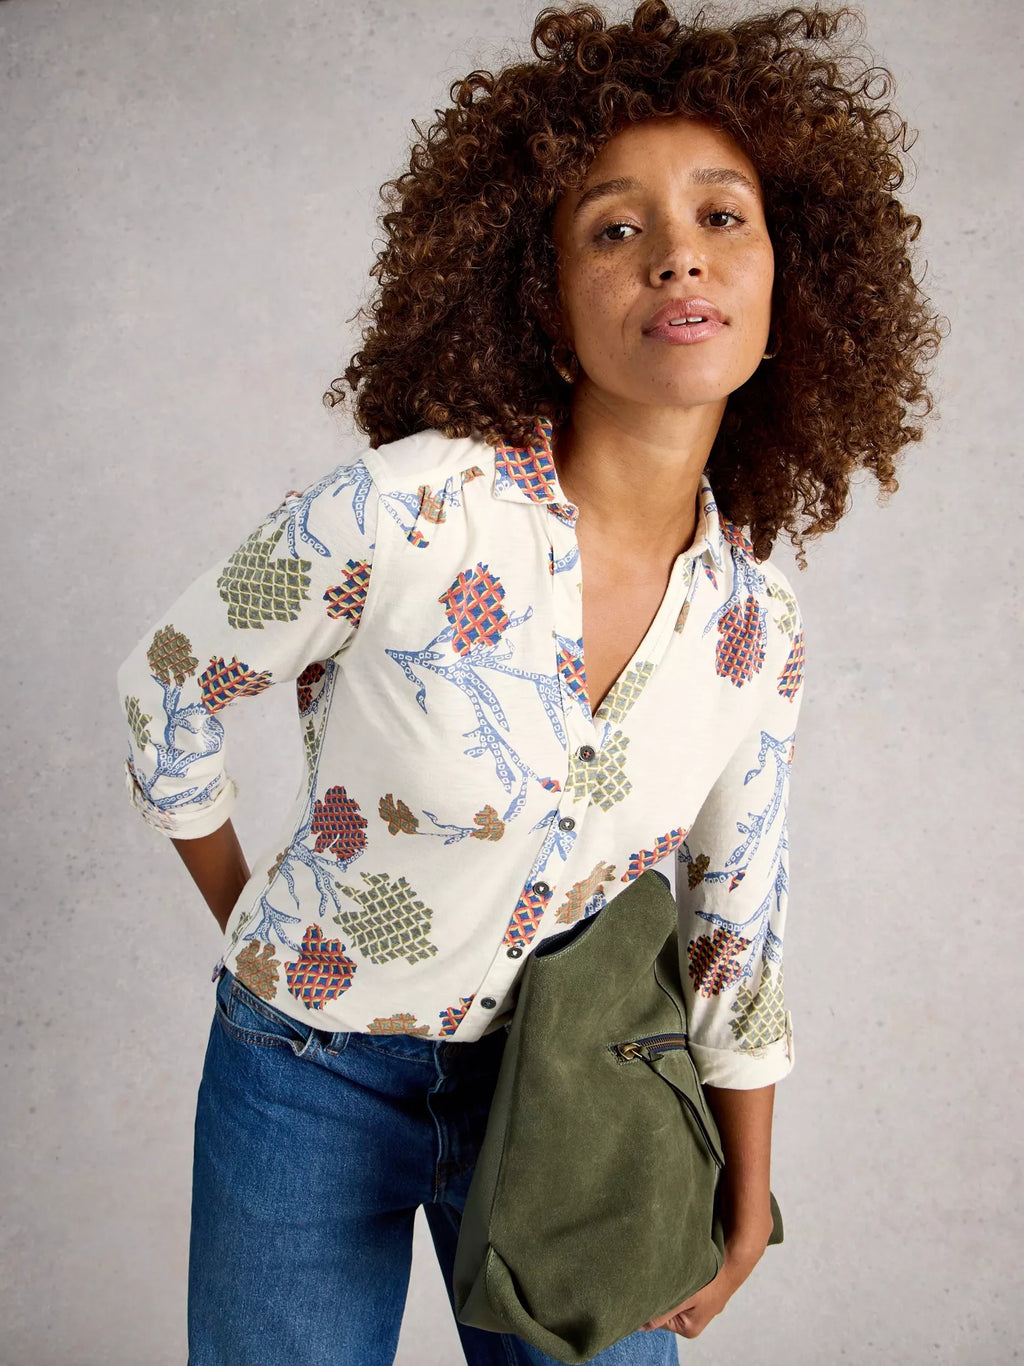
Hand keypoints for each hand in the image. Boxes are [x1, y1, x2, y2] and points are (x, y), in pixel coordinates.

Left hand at [639, 1237, 766, 1339]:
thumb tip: (639, 1325)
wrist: (734, 1258)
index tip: (645, 1288)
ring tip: (674, 1270)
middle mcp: (693, 1319)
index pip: (657, 1319)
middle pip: (665, 1306)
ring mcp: (699, 1304)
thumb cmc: (712, 1279)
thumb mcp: (684, 1298)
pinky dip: (679, 1276)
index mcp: (688, 1327)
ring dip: (670, 1282)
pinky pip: (684, 1285)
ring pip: (674, 1293)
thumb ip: (661, 1313)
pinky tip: (682, 1267)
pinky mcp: (703, 1289)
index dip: (649, 1303)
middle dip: (661, 1292)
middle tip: (661, 1276)